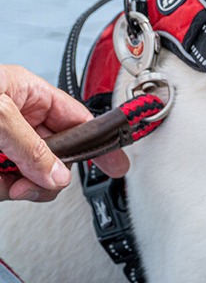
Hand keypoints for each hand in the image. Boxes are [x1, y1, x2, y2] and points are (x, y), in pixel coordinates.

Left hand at [0, 65, 129, 201]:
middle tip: (44, 180)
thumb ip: (32, 146)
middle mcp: (17, 119)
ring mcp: (2, 143)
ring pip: (33, 175)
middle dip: (52, 173)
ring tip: (11, 184)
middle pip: (58, 155)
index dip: (100, 143)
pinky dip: (4, 189)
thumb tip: (58, 175)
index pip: (78, 120)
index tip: (116, 164)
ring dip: (26, 185)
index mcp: (28, 94)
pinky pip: (8, 184)